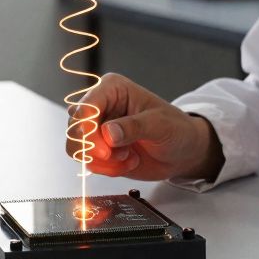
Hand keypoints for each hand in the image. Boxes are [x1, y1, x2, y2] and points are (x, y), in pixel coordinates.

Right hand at [64, 73, 222, 181]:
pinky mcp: (99, 149)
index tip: (104, 149)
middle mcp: (100, 106)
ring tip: (128, 157)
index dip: (88, 129)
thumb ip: (134, 127)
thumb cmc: (176, 129)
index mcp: (112, 89)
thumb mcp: (160, 125)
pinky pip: (89, 163)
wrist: (183, 151)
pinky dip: (108, 169)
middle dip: (93, 148)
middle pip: (75, 128)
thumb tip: (108, 133)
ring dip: (103, 161)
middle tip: (114, 155)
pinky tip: (129, 162)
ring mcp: (98, 129)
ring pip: (78, 148)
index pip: (87, 106)